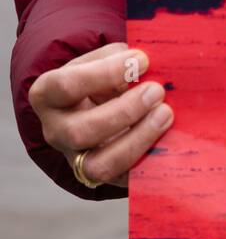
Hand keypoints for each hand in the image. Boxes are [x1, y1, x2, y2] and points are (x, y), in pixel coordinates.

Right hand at [28, 42, 172, 189]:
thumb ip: (121, 58)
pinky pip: (122, 179)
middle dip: (124, 111)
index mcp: (47, 95)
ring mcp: (75, 159)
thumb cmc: (103, 78)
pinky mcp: (100, 177)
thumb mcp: (104, 60)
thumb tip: (150, 63)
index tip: (142, 60)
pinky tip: (166, 138)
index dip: (105, 72)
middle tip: (157, 91)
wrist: (100, 106)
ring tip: (165, 113)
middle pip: (80, 131)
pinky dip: (146, 159)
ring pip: (98, 165)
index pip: (66, 86)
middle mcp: (54, 131)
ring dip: (137, 139)